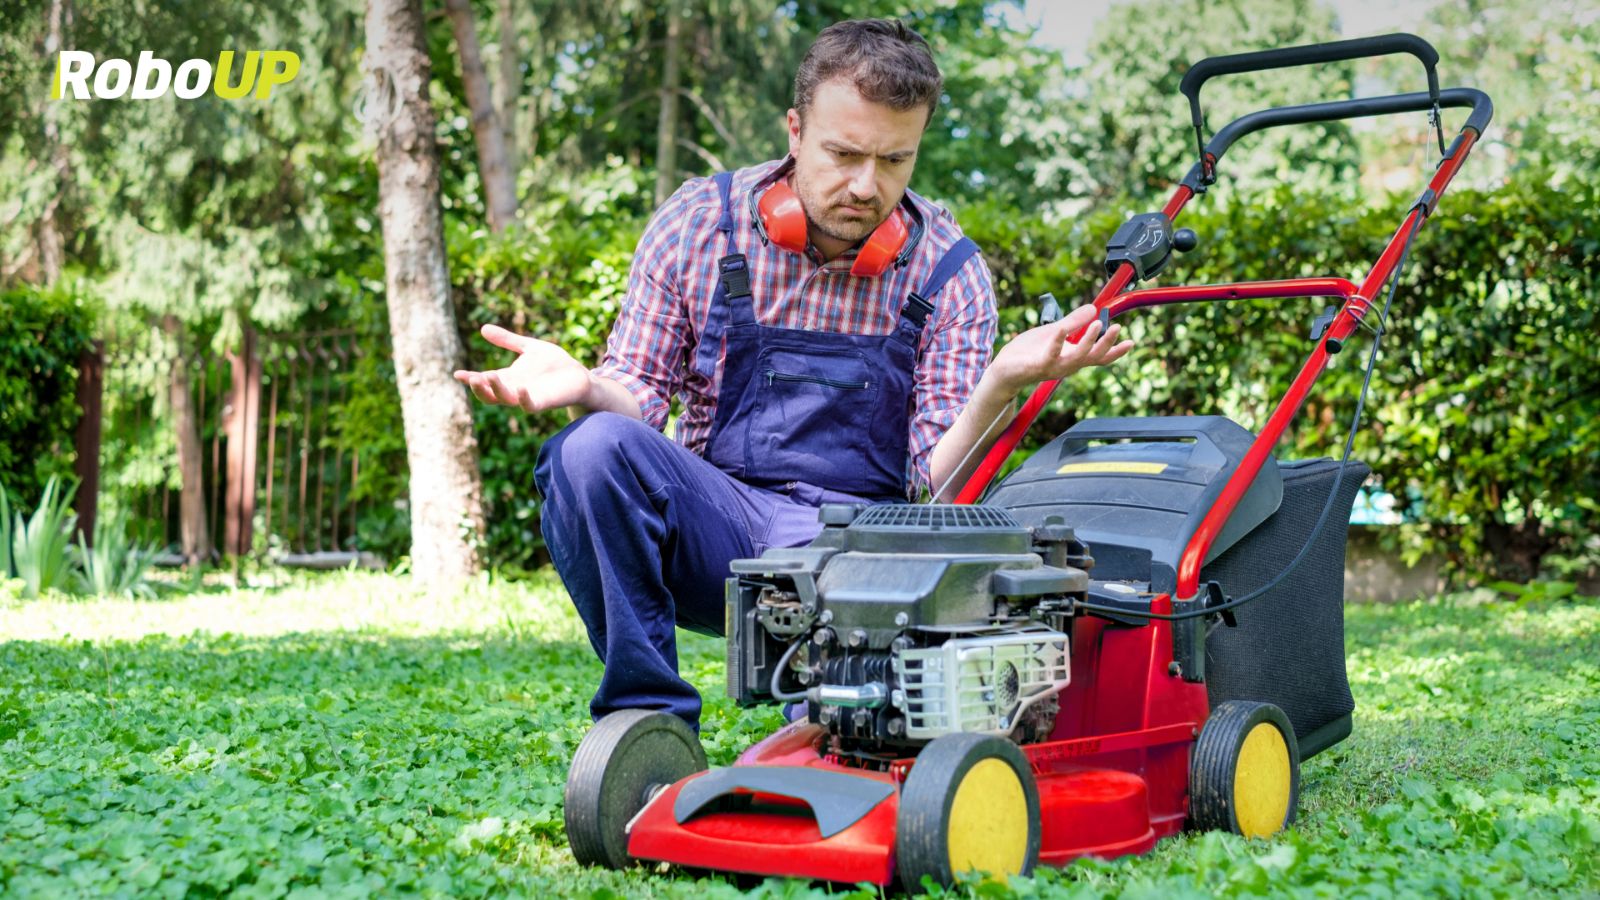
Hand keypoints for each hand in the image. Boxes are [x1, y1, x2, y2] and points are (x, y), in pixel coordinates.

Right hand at [453, 324, 592, 413]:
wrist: (580, 376)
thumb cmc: (555, 363)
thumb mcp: (528, 347)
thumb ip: (507, 340)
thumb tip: (483, 328)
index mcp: (509, 378)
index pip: (485, 381)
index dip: (470, 379)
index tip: (457, 374)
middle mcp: (515, 390)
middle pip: (490, 395)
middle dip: (479, 388)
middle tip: (472, 377)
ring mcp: (528, 397)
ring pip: (505, 400)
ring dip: (496, 390)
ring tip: (487, 375)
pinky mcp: (544, 402)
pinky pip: (530, 406)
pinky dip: (524, 399)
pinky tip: (521, 389)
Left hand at [986, 303, 1134, 394]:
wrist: (1005, 370)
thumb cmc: (1029, 352)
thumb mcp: (1054, 331)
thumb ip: (1073, 321)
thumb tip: (1094, 308)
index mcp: (1073, 356)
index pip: (1099, 356)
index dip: (1115, 350)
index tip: (1131, 341)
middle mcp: (1068, 365)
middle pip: (1093, 357)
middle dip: (1107, 343)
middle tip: (1117, 326)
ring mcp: (1054, 367)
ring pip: (1077, 357)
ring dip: (1088, 341)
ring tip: (1098, 323)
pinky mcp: (1038, 366)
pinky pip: (1050, 355)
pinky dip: (1057, 342)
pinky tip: (1061, 330)